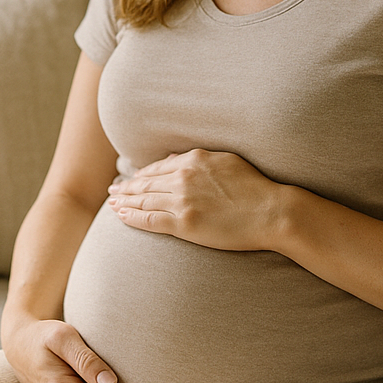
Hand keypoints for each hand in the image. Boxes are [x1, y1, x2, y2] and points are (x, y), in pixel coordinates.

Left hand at [106, 149, 287, 251]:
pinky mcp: (184, 223)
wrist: (270, 211)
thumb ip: (198, 159)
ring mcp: (182, 201)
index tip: (131, 178)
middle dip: (126, 187)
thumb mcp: (226, 161)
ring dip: (124, 201)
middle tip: (113, 190)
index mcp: (194, 160)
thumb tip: (174, 159)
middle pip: (145, 182)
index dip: (141, 174)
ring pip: (144, 200)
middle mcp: (183, 177)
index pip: (158, 167)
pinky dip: (132, 217)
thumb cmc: (255, 188)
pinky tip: (120, 215)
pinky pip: (149, 219)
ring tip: (112, 203)